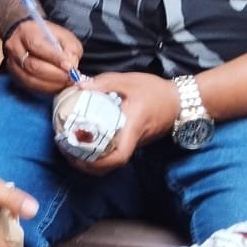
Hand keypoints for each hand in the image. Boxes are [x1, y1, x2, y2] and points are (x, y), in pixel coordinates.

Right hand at [4, 19, 84, 92]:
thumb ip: (70, 48)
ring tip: (65, 83)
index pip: (38, 46)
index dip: (54, 58)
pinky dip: (44, 89)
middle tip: (70, 78)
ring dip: (50, 84)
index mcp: (26, 31)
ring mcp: (12, 62)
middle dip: (54, 74)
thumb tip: (70, 66)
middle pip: (32, 65)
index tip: (69, 67)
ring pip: (29, 78)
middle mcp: (15, 47)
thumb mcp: (63, 35)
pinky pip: (28, 86)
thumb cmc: (47, 36)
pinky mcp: (14, 75)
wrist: (26, 36)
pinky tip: (56, 86)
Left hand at [65, 71, 179, 170]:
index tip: (77, 157)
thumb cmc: (155, 90)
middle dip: (87, 165)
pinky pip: (116, 153)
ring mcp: (136, 144)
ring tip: (72, 150)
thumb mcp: (128, 80)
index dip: (97, 164)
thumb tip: (79, 86)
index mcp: (133, 127)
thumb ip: (104, 82)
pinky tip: (87, 142)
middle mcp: (134, 141)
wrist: (180, 100)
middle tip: (67, 153)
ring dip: (92, 162)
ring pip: (113, 162)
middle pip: (111, 165)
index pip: (119, 156)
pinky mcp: (135, 142)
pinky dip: (100, 154)